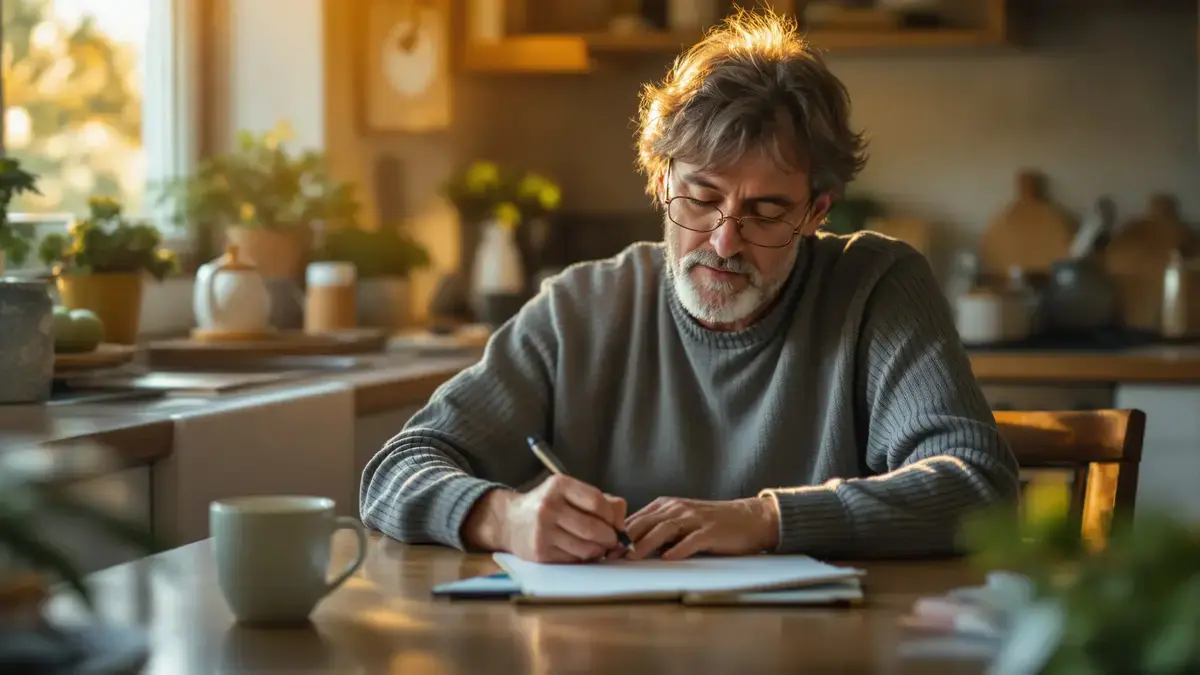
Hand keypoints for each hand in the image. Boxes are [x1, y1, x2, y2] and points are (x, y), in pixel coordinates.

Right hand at [465, 476, 626, 562]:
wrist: (509, 521)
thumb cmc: (547, 505)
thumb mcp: (569, 492)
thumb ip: (600, 501)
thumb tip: (622, 523)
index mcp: (559, 486)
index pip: (598, 502)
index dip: (612, 516)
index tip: (614, 522)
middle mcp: (549, 507)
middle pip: (594, 528)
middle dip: (610, 537)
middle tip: (612, 539)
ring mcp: (543, 532)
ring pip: (587, 548)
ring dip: (598, 550)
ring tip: (596, 545)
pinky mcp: (540, 553)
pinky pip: (574, 560)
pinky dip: (583, 558)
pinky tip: (580, 550)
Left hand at [623, 496, 778, 560]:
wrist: (748, 518)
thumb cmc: (711, 523)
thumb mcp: (680, 521)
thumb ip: (657, 530)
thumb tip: (629, 546)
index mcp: (667, 506)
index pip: (636, 518)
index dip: (619, 534)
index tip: (604, 549)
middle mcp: (678, 508)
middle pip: (646, 522)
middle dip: (627, 539)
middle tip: (611, 555)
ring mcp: (695, 519)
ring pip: (665, 529)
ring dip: (647, 543)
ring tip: (632, 556)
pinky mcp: (711, 531)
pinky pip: (692, 540)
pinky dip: (679, 548)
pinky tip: (668, 558)